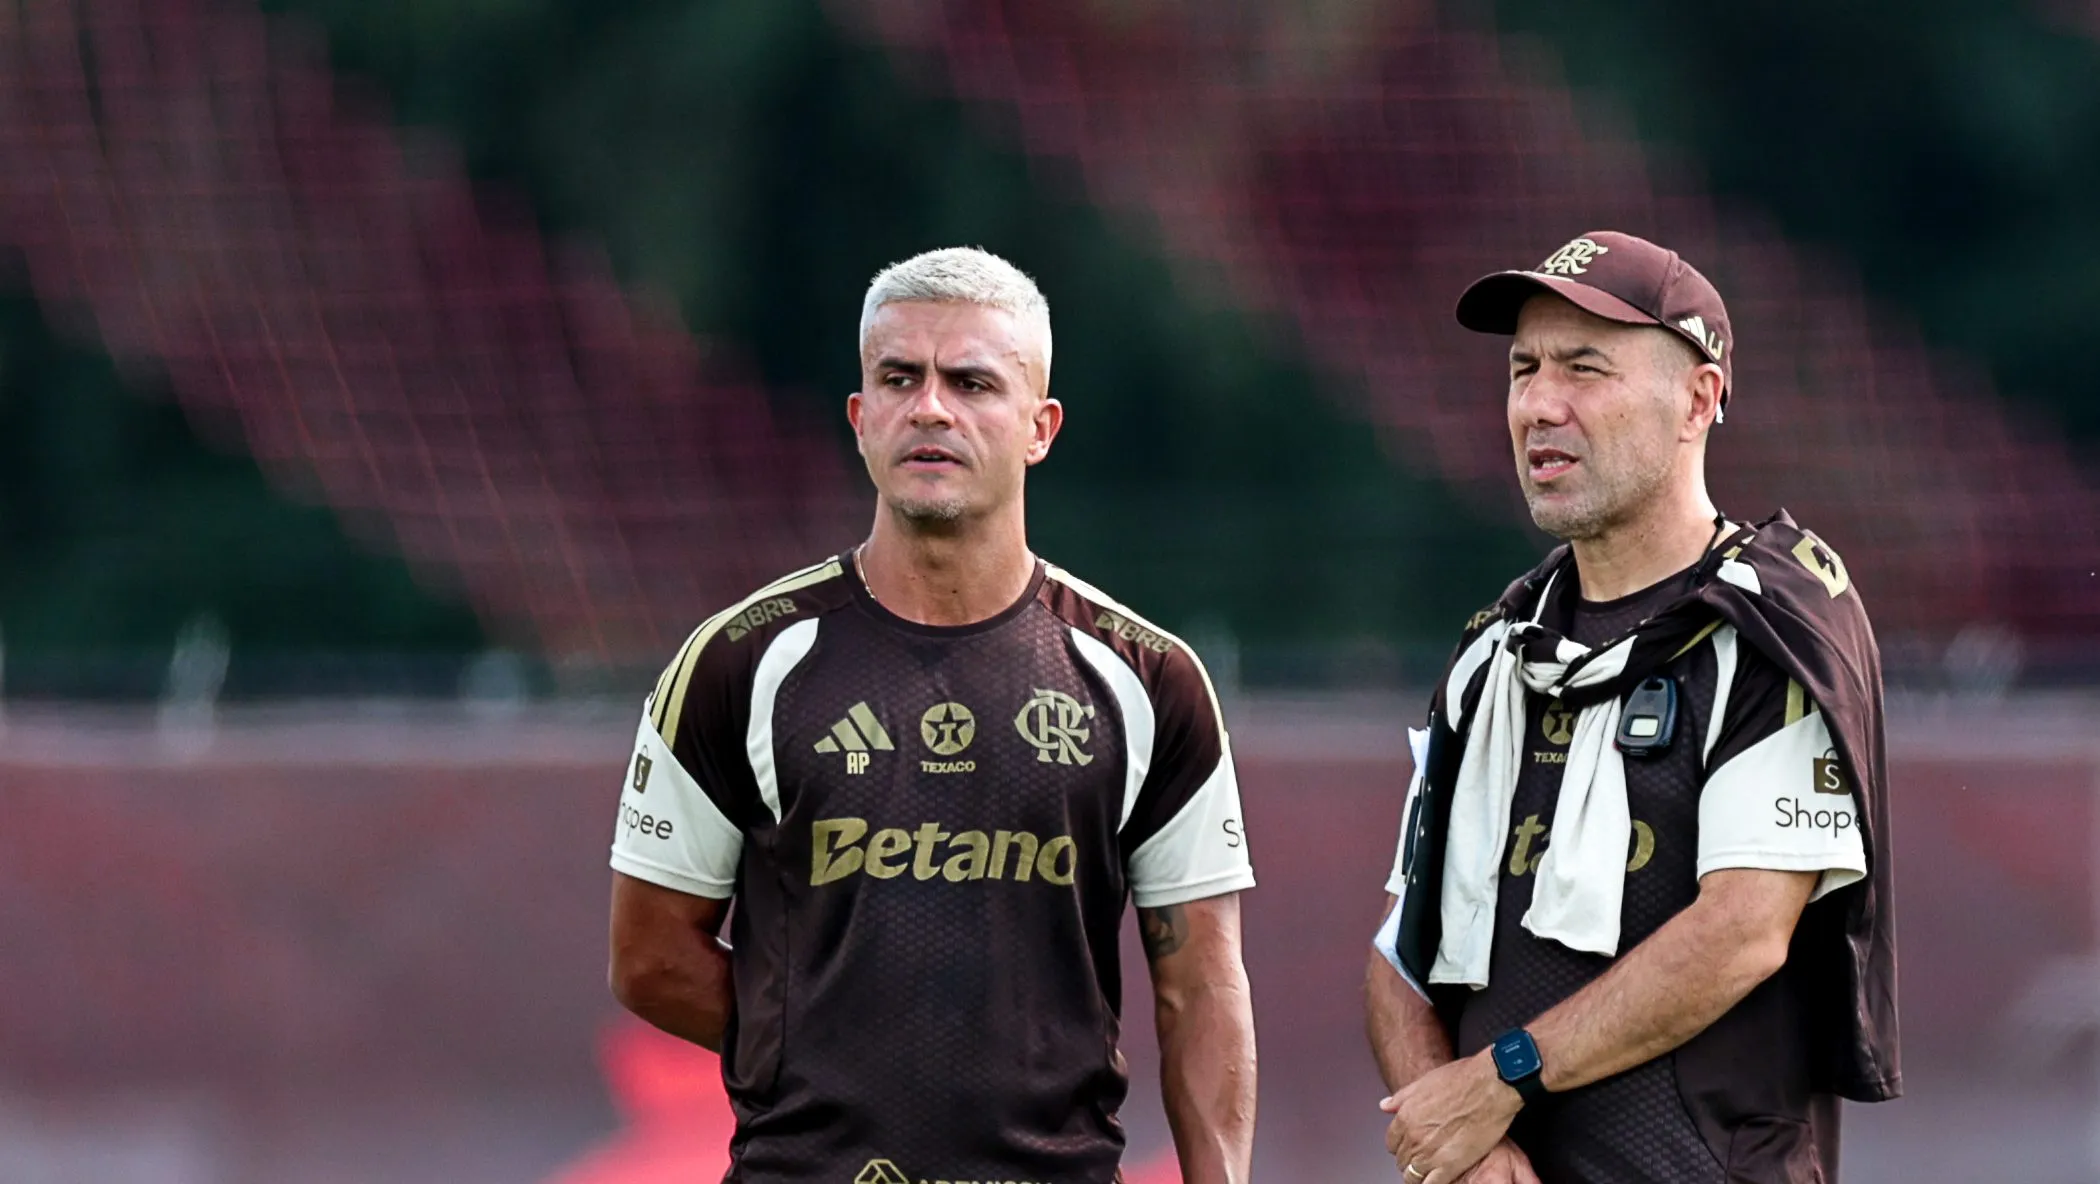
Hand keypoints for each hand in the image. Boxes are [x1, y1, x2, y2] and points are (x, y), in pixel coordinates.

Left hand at [1380, 1052, 1522, 1183]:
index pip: (1392, 1142)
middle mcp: (1414, 1136)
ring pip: (1413, 1175)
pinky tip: (1439, 1178)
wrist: (1490, 1085)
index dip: (1402, 1144)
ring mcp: (1430, 1153)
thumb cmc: (1463, 1079)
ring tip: (1431, 1170)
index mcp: (1406, 1117)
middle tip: (1424, 1156)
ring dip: (1420, 1173)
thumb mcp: (1424, 1082)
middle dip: (1411, 1159)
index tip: (1410, 1145)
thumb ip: (1402, 1098)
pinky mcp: (1451, 1165)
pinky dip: (1432, 1183)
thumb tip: (1386, 1106)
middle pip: (1402, 1160)